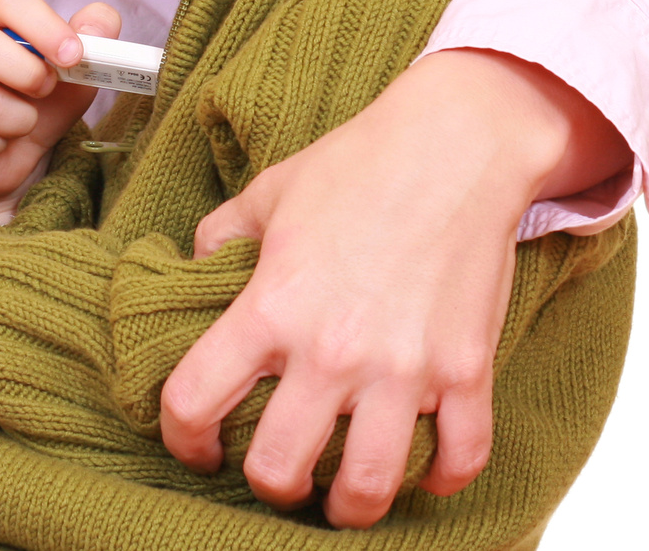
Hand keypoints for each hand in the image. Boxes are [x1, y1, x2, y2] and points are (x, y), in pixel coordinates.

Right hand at [0, 0, 122, 221]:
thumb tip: (100, 27)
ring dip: (17, 122)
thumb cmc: (38, 103)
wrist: (6, 158)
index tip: (73, 56)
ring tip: (19, 122)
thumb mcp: (76, 75)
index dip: (44, 26)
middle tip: (44, 91)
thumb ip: (95, 43)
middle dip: (27, 77)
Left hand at [159, 49, 628, 526]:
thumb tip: (194, 272)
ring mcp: (403, 366)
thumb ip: (221, 238)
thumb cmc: (359, 163)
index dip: (182, 438)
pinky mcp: (466, 369)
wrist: (457, 144)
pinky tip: (426, 468)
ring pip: (368, 485)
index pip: (195, 399)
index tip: (196, 445)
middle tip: (279, 474)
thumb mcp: (268, 193)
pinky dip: (443, 476)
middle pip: (278, 468)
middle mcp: (332, 348)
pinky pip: (459, 457)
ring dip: (350, 505)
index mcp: (272, 305)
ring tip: (344, 498)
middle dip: (270, 485)